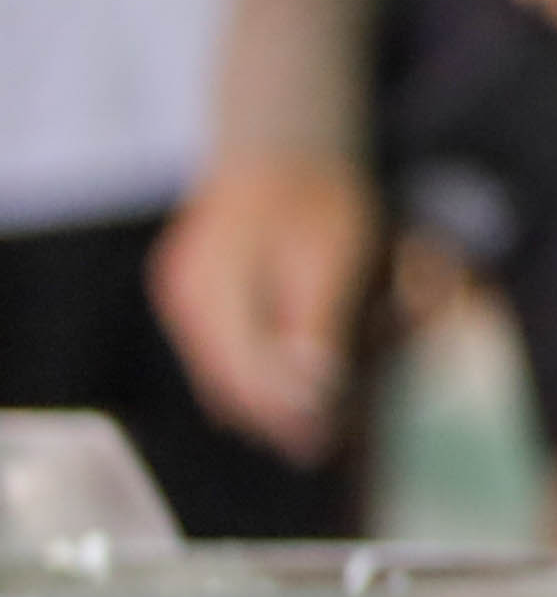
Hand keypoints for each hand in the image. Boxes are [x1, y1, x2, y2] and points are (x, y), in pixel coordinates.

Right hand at [153, 149, 384, 465]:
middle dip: (271, 415)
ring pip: (217, 368)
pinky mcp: (191, 295)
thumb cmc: (318, 199)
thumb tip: (317, 391)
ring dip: (259, 399)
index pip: (242, 369)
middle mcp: (186, 292)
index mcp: (214, 281)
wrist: (283, 149)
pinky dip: (249, 371)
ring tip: (305, 431)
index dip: (282, 410)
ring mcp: (181, 294)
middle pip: (224, 377)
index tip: (319, 440)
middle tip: (315, 446)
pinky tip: (282, 389)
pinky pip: (218, 349)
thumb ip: (318, 325)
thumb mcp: (333, 259)